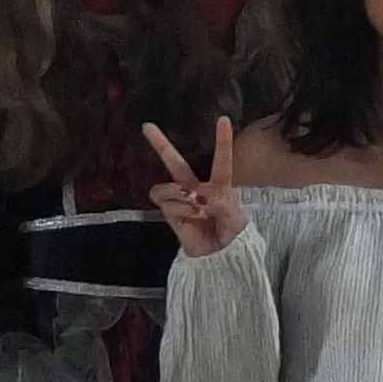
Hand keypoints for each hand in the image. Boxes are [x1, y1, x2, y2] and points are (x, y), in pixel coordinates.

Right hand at [143, 119, 242, 253]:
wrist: (221, 262)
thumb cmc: (234, 240)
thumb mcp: (236, 219)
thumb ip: (219, 202)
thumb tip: (197, 195)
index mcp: (220, 188)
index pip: (221, 161)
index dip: (222, 141)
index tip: (222, 119)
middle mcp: (197, 191)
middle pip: (176, 163)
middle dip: (161, 145)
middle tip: (146, 126)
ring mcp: (181, 202)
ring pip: (167, 185)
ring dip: (180, 195)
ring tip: (197, 209)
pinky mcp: (170, 215)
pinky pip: (165, 202)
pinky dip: (177, 207)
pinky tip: (191, 216)